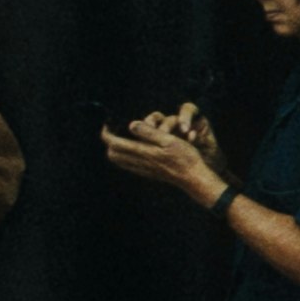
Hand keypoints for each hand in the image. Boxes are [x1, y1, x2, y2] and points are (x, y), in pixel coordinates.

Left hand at [91, 104, 212, 194]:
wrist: (192, 177)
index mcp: (143, 151)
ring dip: (116, 149)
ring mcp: (142, 169)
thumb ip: (150, 132)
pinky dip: (124, 157)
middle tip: (113, 130)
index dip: (107, 133)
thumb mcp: (169, 139)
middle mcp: (139, 162)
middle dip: (109, 141)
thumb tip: (132, 125)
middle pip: (112, 153)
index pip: (114, 143)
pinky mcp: (147, 173)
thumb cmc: (184, 156)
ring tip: (120, 138)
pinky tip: (133, 150)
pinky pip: (128, 165)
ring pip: (119, 160)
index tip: (108, 124)